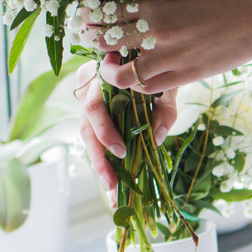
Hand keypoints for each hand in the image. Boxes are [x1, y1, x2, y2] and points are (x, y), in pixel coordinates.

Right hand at [75, 61, 177, 197]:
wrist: (153, 62)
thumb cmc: (157, 72)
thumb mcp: (166, 87)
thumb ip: (164, 110)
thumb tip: (156, 139)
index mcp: (101, 76)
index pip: (94, 106)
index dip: (104, 131)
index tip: (121, 152)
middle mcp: (88, 89)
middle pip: (86, 127)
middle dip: (99, 157)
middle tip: (112, 182)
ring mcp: (88, 103)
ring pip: (88, 137)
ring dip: (100, 164)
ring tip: (111, 190)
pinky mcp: (94, 117)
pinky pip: (96, 140)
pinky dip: (105, 161)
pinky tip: (113, 182)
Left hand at [88, 0, 251, 92]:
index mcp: (155, 0)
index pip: (105, 9)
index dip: (91, 14)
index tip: (87, 15)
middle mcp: (156, 30)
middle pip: (104, 41)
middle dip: (94, 40)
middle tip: (94, 39)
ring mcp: (170, 57)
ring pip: (120, 74)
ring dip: (110, 70)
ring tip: (111, 65)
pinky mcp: (185, 76)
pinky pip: (147, 88)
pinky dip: (137, 84)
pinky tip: (139, 75)